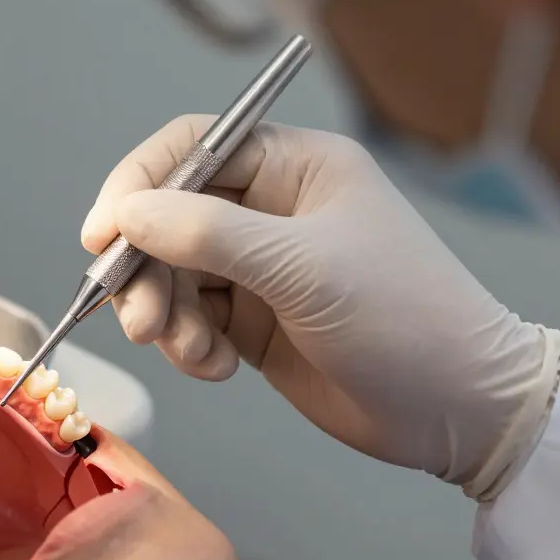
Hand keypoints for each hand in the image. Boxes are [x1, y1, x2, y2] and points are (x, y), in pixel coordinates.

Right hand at [82, 115, 559, 499]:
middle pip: (168, 220)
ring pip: (171, 276)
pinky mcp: (254, 321)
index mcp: (294, 167)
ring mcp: (260, 268)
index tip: (101, 236)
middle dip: (147, 272)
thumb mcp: (301, 267)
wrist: (458, 410)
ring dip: (166, 317)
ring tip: (194, 353)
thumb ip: (206, 234)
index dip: (138, 186)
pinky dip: (189, 346)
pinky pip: (190, 320)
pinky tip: (219, 368)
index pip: (191, 150)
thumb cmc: (404, 319)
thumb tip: (127, 214)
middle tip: (142, 323)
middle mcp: (271, 210)